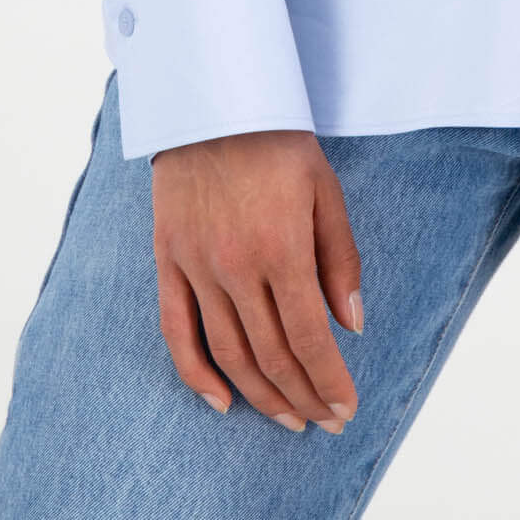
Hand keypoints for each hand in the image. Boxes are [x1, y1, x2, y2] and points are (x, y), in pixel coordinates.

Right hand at [151, 129, 362, 430]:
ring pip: (229, 353)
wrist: (211, 98)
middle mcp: (237, 265)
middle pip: (272, 355)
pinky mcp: (168, 259)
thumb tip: (351, 324)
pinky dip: (196, 374)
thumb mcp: (324, 188)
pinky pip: (177, 331)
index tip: (346, 408)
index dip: (329, 380)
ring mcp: (197, 266)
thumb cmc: (277, 139)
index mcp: (282, 246)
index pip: (309, 337)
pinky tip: (221, 401)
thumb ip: (340, 258)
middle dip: (304, 397)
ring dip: (261, 396)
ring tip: (288, 417)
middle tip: (325, 421)